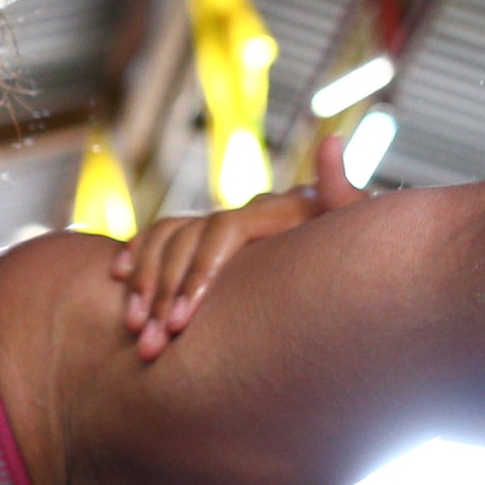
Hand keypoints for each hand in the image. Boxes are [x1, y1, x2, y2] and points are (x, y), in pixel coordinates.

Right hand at [110, 140, 364, 360]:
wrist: (363, 266)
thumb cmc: (364, 256)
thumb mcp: (359, 231)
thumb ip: (345, 195)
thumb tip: (330, 140)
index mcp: (275, 212)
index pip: (220, 232)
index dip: (197, 274)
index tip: (182, 322)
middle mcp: (244, 214)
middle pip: (185, 242)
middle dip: (161, 294)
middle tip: (149, 344)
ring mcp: (227, 229)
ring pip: (166, 242)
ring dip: (143, 284)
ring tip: (134, 330)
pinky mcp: (214, 247)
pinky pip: (162, 241)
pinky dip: (138, 257)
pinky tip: (120, 283)